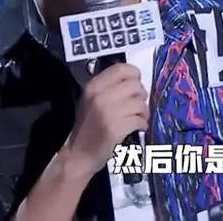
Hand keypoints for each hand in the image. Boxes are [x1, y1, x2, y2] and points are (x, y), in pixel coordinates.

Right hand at [62, 62, 148, 177]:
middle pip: (135, 85)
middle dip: (141, 96)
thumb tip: (134, 80)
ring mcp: (108, 112)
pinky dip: (142, 124)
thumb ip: (108, 87)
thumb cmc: (87, 126)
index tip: (135, 84)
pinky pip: (140, 120)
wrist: (79, 154)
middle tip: (137, 105)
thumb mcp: (91, 100)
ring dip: (144, 112)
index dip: (134, 74)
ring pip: (140, 103)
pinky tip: (138, 128)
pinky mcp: (116, 128)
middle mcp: (100, 96)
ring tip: (138, 118)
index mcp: (93, 86)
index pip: (121, 69)